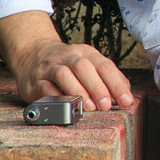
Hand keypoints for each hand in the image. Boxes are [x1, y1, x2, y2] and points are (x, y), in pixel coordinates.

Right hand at [14, 40, 136, 111]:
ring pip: (63, 74)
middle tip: (105, 105)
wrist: (32, 53)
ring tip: (88, 107)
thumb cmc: (68, 63)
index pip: (104, 65)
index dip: (117, 84)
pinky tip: (67, 106)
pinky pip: (45, 87)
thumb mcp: (90, 63)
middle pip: (83, 67)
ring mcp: (50, 67)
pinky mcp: (36, 81)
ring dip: (77, 91)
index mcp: (86, 52)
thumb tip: (126, 93)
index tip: (126, 101)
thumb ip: (108, 77)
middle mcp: (68, 56)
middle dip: (97, 87)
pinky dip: (57, 97)